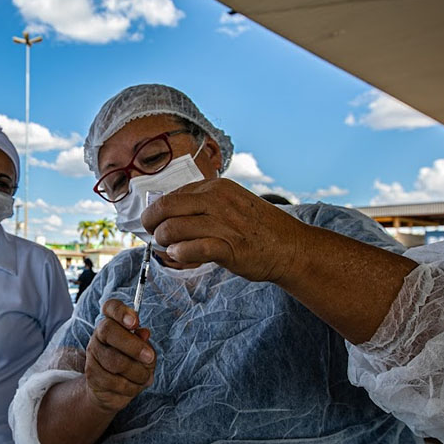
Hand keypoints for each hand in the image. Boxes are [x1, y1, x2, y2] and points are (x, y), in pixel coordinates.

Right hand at [84, 299, 155, 413]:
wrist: (112, 390)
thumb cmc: (132, 364)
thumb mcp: (144, 351)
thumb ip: (144, 342)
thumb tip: (144, 333)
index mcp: (113, 323)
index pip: (110, 307)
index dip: (121, 312)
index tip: (135, 322)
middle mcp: (98, 335)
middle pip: (109, 330)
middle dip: (133, 345)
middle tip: (150, 357)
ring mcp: (93, 355)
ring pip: (115, 361)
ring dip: (137, 372)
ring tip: (145, 377)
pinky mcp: (91, 375)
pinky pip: (114, 381)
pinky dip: (131, 387)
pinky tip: (134, 386)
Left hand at [141, 178, 306, 282]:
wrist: (291, 247)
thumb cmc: (257, 228)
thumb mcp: (231, 203)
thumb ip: (202, 205)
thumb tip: (167, 215)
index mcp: (216, 187)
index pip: (171, 195)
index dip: (155, 210)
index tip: (152, 222)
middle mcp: (217, 201)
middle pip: (165, 208)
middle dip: (152, 224)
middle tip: (153, 235)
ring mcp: (223, 223)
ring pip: (173, 228)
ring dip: (164, 241)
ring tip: (169, 248)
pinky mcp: (228, 247)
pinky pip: (190, 249)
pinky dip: (179, 253)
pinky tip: (180, 256)